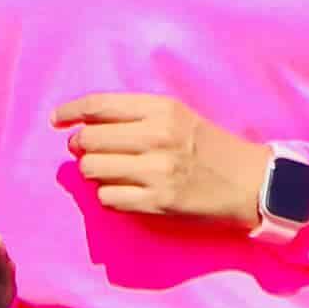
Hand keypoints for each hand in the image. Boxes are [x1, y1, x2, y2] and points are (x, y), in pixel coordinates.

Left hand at [54, 93, 266, 225]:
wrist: (251, 183)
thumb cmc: (209, 146)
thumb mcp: (178, 115)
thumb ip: (134, 115)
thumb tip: (83, 123)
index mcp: (162, 109)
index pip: (98, 105)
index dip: (70, 112)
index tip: (57, 119)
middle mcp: (157, 137)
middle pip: (88, 140)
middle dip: (81, 146)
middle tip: (90, 151)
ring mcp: (156, 171)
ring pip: (92, 169)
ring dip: (94, 172)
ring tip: (112, 171)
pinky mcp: (158, 202)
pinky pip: (107, 198)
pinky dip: (109, 195)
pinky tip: (125, 191)